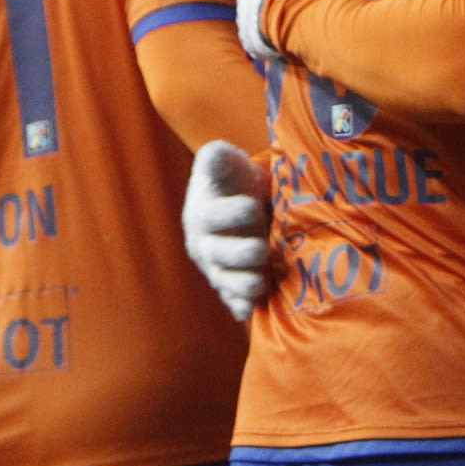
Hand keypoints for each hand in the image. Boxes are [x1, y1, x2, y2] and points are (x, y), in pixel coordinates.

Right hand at [184, 141, 271, 321]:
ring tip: (259, 285)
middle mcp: (207, 244)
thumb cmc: (233, 183)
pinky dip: (239, 307)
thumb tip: (214, 152)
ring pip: (225, 281)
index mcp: (203, 214)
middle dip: (239, 254)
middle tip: (260, 249)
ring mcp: (218, 268)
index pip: (213, 215)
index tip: (251, 204)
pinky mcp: (231, 285)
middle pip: (218, 254)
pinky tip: (247, 312)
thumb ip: (217, 158)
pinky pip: (232, 300)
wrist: (235, 205)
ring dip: (241, 285)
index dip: (231, 213)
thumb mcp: (226, 164)